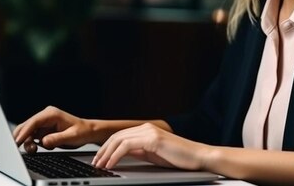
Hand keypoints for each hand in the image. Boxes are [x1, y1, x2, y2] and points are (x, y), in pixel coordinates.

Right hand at [13, 106, 96, 152]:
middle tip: (25, 148)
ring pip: (27, 132)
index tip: (18, 141)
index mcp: (52, 114)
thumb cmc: (82, 132)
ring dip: (27, 142)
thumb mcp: (72, 137)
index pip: (33, 122)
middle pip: (27, 126)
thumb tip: (43, 142)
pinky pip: (32, 136)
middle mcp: (46, 116)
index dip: (24, 132)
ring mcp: (44, 123)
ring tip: (33, 150)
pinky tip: (37, 148)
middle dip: (23, 137)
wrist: (88, 132)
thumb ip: (57, 139)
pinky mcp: (43, 130)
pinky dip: (31, 143)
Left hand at [92, 123, 207, 170]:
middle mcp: (146, 128)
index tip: (99, 159)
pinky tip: (111, 164)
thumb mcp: (153, 155)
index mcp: (146, 130)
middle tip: (95, 163)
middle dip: (103, 150)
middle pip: (116, 136)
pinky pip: (127, 146)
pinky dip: (116, 155)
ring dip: (106, 153)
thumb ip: (139, 151)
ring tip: (100, 165)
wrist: (198, 157)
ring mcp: (149, 132)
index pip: (120, 136)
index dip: (107, 148)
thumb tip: (123, 153)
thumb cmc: (179, 158)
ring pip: (119, 139)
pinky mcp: (153, 139)